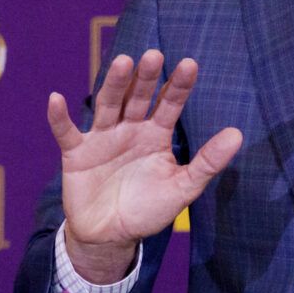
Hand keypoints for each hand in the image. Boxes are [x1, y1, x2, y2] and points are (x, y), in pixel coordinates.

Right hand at [46, 50, 241, 282]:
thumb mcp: (182, 189)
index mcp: (156, 135)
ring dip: (114, 84)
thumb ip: (207, 162)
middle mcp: (129, 129)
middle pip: (138, 97)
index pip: (169, 104)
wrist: (110, 237)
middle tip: (154, 55)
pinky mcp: (76, 154)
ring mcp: (102, 138)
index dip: (178, 86)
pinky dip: (59, 118)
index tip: (190, 64)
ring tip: (123, 63)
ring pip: (108, 105)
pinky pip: (66, 133)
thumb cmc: (147, 210)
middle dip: (146, 78)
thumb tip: (237, 135)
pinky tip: (56, 99)